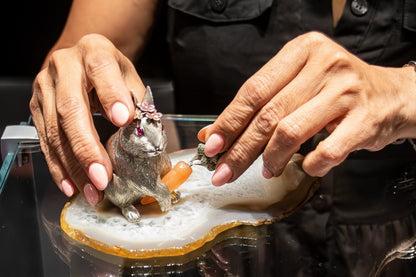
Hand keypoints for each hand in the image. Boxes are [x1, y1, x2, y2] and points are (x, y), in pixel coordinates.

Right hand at [30, 34, 144, 204]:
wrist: (83, 60)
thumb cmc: (112, 73)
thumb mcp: (130, 77)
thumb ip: (138, 102)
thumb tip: (144, 138)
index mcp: (94, 51)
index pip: (101, 70)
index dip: (111, 94)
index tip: (123, 119)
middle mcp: (64, 66)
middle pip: (70, 109)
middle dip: (87, 147)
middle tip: (103, 176)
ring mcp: (45, 88)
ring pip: (54, 131)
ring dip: (73, 166)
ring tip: (92, 190)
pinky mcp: (36, 107)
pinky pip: (44, 142)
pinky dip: (59, 167)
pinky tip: (72, 185)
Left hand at [198, 32, 415, 185]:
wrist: (393, 96)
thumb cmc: (337, 91)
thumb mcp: (298, 87)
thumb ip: (260, 106)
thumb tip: (215, 133)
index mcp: (302, 51)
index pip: (254, 90)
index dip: (229, 121)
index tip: (212, 144)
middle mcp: (324, 65)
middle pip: (268, 114)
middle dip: (241, 149)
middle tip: (224, 170)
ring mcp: (346, 90)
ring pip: (291, 132)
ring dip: (271, 159)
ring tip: (266, 170)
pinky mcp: (365, 118)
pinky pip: (327, 151)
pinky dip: (311, 165)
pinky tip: (306, 166)